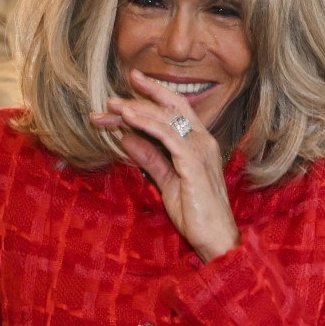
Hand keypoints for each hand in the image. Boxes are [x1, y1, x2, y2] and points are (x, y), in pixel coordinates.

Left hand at [91, 69, 239, 262]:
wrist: (215, 238)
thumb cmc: (196, 214)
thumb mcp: (166, 181)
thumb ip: (150, 159)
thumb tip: (128, 138)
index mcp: (199, 144)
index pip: (175, 112)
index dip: (152, 97)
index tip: (128, 88)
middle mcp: (203, 141)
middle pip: (170, 108)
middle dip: (139, 100)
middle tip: (109, 100)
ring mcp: (200, 150)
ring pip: (166, 118)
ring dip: (136, 109)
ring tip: (112, 106)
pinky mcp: (193, 162)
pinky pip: (167, 135)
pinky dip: (145, 123)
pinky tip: (127, 119)